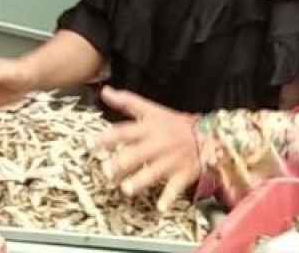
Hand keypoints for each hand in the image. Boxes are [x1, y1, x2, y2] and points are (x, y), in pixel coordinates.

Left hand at [94, 88, 200, 210]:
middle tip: (106, 171)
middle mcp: (159, 144)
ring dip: (140, 181)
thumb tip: (105, 91)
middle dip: (122, 163)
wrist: (207, 136)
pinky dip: (168, 198)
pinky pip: (175, 187)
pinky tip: (159, 207)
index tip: (91, 145)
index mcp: (150, 128)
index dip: (107, 138)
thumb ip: (127, 101)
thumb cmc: (174, 124)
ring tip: (126, 189)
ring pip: (154, 171)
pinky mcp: (183, 174)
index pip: (124, 131)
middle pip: (138, 153)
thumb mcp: (151, 110)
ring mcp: (171, 160)